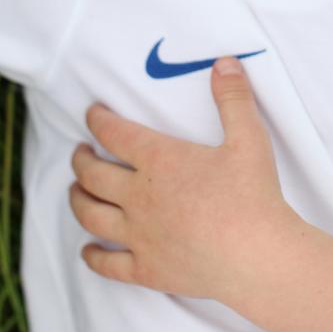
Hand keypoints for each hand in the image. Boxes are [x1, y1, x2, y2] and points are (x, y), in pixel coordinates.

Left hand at [69, 56, 296, 303]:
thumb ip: (233, 97)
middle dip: (80, 160)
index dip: (98, 119)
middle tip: (79, 152)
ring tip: (75, 191)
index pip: (114, 133)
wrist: (257, 257)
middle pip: (93, 174)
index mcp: (160, 160)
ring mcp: (139, 235)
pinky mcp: (147, 269)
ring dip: (77, 200)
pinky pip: (107, 264)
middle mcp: (140, 196)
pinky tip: (88, 250)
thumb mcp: (249, 138)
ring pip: (91, 215)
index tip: (91, 113)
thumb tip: (223, 62)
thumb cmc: (253, 195)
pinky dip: (92, 256)